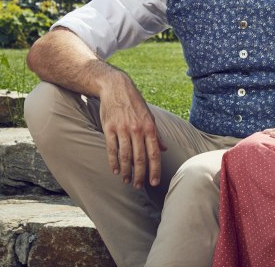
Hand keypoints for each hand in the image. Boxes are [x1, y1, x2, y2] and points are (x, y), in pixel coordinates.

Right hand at [98, 70, 165, 188]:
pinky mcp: (109, 128)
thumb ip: (156, 134)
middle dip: (140, 175)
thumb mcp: (149, 116)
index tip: (154, 182)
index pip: (154, 154)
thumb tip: (164, 149)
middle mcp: (137, 129)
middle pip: (139, 158)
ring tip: (126, 181)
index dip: (154, 170)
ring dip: (126, 171)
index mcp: (149, 127)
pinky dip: (113, 162)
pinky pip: (112, 149)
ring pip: (125, 156)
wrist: (116, 88)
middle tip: (138, 186)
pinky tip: (115, 170)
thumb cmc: (135, 104)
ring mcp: (122, 129)